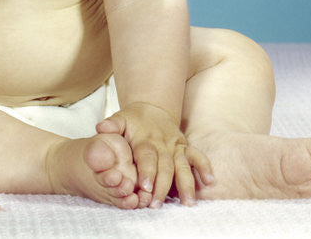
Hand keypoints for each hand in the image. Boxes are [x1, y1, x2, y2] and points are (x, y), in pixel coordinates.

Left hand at [97, 102, 213, 207]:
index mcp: (145, 139)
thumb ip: (111, 125)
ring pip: (182, 165)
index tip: (146, 187)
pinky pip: (197, 156)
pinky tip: (209, 181)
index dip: (147, 171)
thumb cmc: (133, 119)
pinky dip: (204, 167)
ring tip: (187, 202)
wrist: (152, 107)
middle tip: (158, 203)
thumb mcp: (120, 119)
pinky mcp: (185, 147)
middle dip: (163, 186)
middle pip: (165, 166)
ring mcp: (176, 146)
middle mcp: (162, 143)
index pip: (147, 156)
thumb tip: (100, 128)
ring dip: (186, 184)